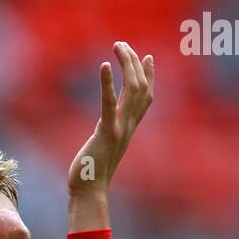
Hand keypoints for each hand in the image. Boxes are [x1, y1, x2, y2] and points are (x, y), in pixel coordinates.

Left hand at [68, 42, 152, 195]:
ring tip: (118, 46)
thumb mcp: (103, 149)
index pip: (146, 98)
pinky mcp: (106, 133)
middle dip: (134, 63)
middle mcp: (128, 126)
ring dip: (127, 65)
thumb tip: (105, 131)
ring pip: (132, 90)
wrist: (89, 193)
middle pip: (141, 87)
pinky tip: (104, 65)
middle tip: (123, 45)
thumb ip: (107, 135)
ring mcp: (120, 129)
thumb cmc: (91, 175)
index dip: (149, 76)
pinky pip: (109, 104)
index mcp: (129, 129)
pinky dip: (108, 84)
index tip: (148, 57)